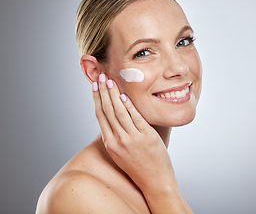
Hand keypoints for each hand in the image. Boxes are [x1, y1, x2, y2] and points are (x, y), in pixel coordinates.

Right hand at [92, 74, 175, 191]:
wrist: (155, 182)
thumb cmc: (139, 167)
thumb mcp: (122, 153)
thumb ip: (117, 136)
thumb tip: (115, 119)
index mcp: (111, 144)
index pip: (100, 117)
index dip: (96, 100)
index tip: (94, 87)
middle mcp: (118, 141)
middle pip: (107, 111)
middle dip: (102, 92)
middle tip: (100, 77)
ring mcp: (131, 139)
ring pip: (119, 112)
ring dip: (113, 94)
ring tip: (109, 81)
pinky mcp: (146, 137)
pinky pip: (135, 117)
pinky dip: (128, 104)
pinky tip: (124, 94)